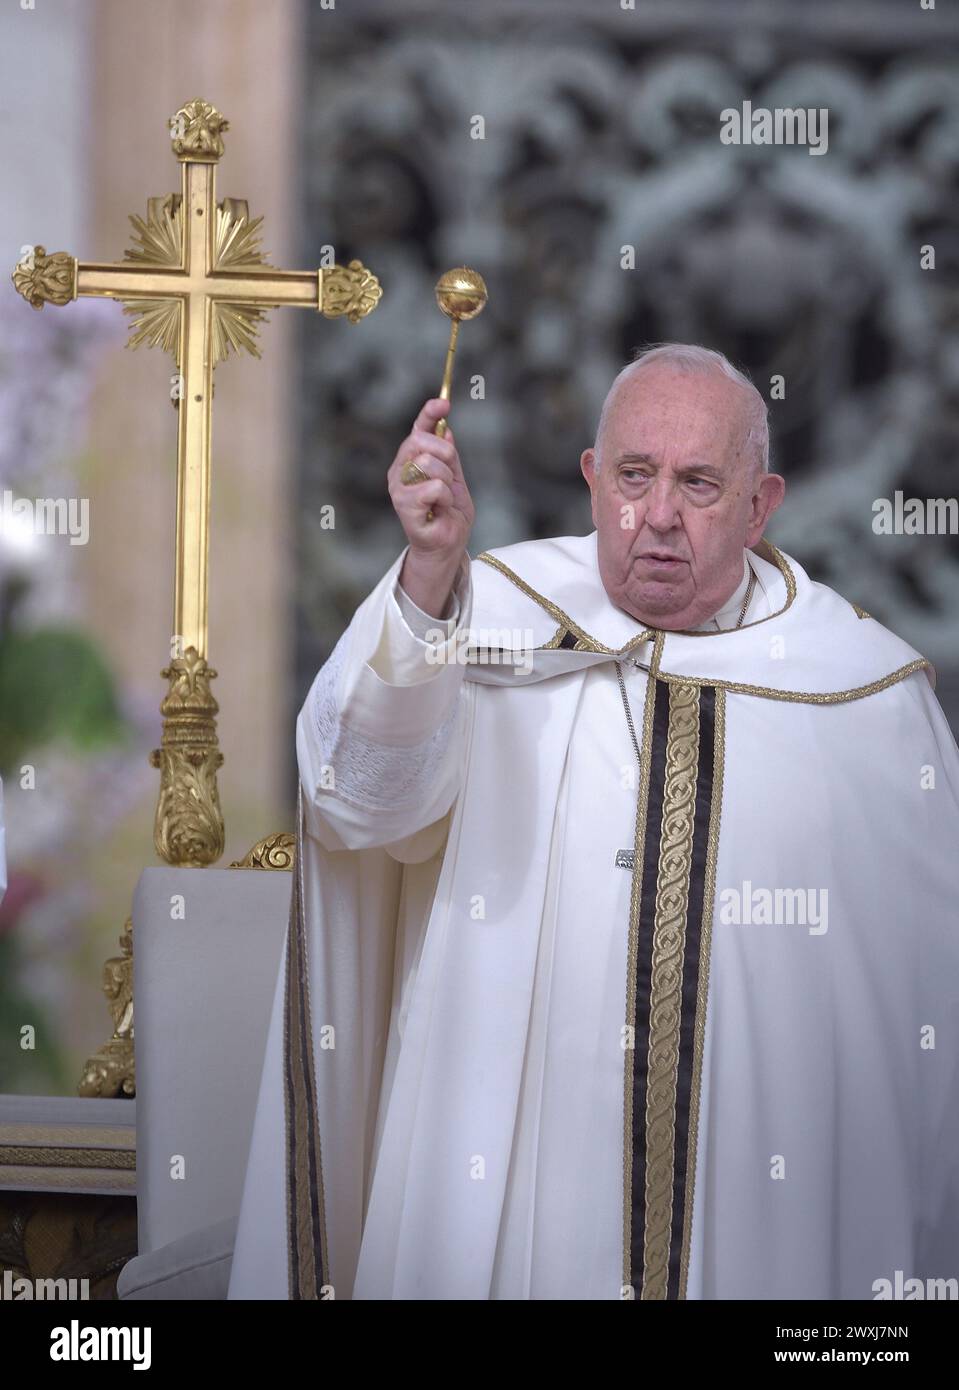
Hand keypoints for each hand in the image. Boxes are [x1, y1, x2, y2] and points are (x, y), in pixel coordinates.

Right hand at [388, 399, 474, 616]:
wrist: (448, 545)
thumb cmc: (448, 513)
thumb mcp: (454, 477)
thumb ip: (449, 454)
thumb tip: (446, 427)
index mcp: (409, 462)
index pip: (417, 430)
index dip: (428, 413)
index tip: (443, 403)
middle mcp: (399, 472)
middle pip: (421, 441)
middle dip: (445, 453)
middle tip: (450, 475)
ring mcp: (399, 490)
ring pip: (429, 464)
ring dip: (447, 480)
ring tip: (444, 498)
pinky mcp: (405, 507)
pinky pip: (433, 487)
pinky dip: (445, 498)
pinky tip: (440, 510)